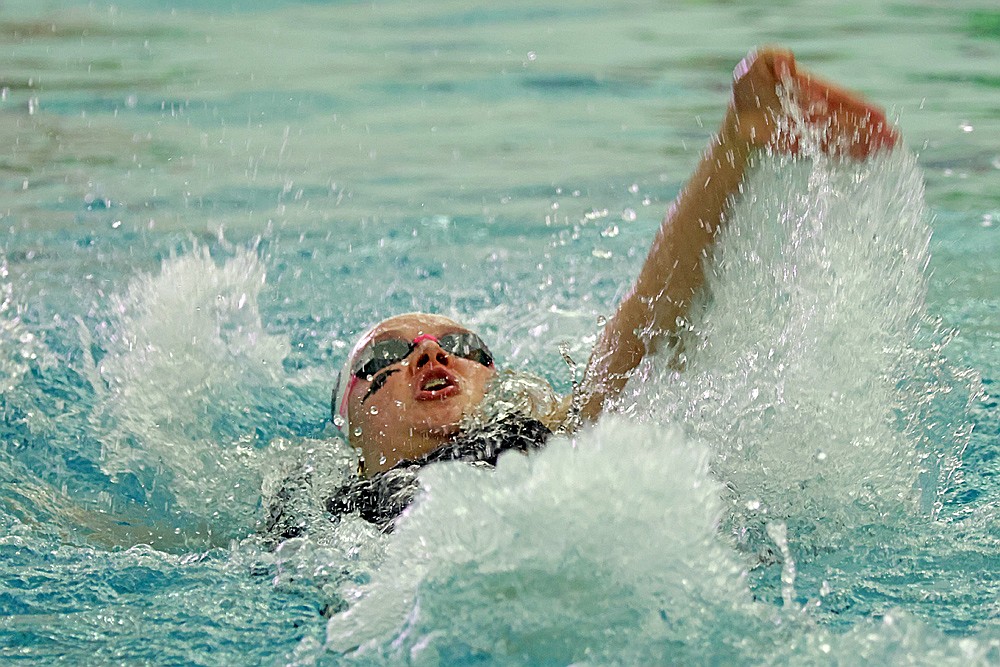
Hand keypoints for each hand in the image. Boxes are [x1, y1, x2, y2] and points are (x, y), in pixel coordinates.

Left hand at [726, 48, 898, 158]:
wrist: (738, 117)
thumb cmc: (749, 88)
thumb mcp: (756, 64)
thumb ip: (772, 56)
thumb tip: (789, 60)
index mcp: (813, 88)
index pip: (838, 97)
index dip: (857, 106)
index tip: (877, 114)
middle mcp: (818, 108)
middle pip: (848, 118)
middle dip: (870, 127)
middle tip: (893, 136)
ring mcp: (814, 128)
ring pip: (844, 135)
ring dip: (865, 140)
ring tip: (888, 147)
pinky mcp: (806, 145)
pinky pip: (830, 149)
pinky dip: (848, 152)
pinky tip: (867, 156)